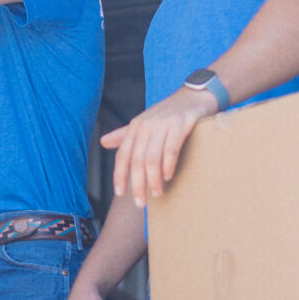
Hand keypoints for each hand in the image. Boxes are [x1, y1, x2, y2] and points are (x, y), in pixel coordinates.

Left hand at [100, 88, 214, 206]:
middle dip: (137, 184)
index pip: (123, 155)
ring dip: (153, 179)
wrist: (195, 96)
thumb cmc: (168, 113)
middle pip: (136, 160)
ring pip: (152, 157)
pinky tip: (168, 177)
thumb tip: (103, 142)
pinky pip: (171, 148)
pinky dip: (168, 165)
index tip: (120, 193)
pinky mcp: (181, 123)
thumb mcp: (145, 123)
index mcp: (135, 127)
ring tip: (156, 194)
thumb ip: (125, 135)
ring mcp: (163, 124)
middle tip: (140, 203)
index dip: (120, 175)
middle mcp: (146, 125)